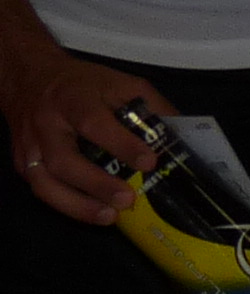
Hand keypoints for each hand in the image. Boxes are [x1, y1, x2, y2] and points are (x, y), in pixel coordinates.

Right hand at [2, 39, 161, 222]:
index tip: (149, 162)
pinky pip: (40, 188)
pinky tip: (92, 213)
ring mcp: (30, 146)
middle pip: (64, 159)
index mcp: (73, 99)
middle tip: (127, 199)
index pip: (93, 122)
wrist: (30, 77)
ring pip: (44, 181)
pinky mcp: (22, 162)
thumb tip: (183, 136)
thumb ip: (151, 106)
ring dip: (76, 204)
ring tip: (109, 216)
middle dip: (96, 183)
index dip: (121, 144)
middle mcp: (47, 124)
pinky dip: (65, 205)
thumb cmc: (83, 83)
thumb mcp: (120, 83)